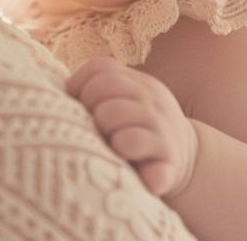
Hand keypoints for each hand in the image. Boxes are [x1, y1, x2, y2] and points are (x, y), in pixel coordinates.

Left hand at [66, 57, 197, 197]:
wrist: (189, 158)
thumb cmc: (137, 129)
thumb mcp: (126, 101)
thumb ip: (99, 91)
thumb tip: (56, 96)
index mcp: (138, 84)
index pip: (100, 68)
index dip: (79, 86)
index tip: (79, 107)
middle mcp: (152, 103)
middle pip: (106, 93)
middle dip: (92, 112)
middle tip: (96, 130)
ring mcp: (162, 134)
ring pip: (125, 134)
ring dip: (113, 142)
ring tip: (113, 150)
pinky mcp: (169, 168)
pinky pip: (155, 172)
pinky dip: (147, 177)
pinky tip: (141, 178)